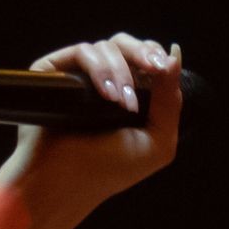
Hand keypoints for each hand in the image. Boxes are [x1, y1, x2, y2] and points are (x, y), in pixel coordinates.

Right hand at [0, 33, 182, 219]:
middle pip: (125, 44)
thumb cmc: (111, 170)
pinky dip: (98, 68)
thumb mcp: (158, 140)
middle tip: (151, 66)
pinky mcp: (53, 73)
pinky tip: (105, 95)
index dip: (154, 56)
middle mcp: (102, 82)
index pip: (144, 59)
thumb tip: (175, 55)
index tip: (162, 65)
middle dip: (142, 52)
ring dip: (120, 71)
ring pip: (105, 47)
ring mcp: (77, 77)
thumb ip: (171, 100)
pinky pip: (81, 52)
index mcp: (128, 95)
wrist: (67, 184)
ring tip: (122, 103)